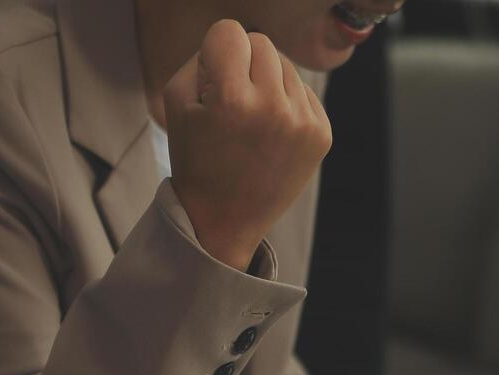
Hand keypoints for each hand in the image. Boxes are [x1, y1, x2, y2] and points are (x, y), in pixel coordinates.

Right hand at [163, 20, 332, 269]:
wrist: (224, 219)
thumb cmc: (196, 157)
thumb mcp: (177, 101)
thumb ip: (203, 55)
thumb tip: (240, 39)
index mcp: (231, 99)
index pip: (231, 31)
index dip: (216, 51)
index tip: (213, 80)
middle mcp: (272, 107)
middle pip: (262, 42)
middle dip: (243, 64)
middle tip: (231, 103)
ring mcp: (302, 122)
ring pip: (286, 66)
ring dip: (267, 83)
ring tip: (251, 122)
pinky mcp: (322, 134)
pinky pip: (304, 92)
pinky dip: (287, 104)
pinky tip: (271, 134)